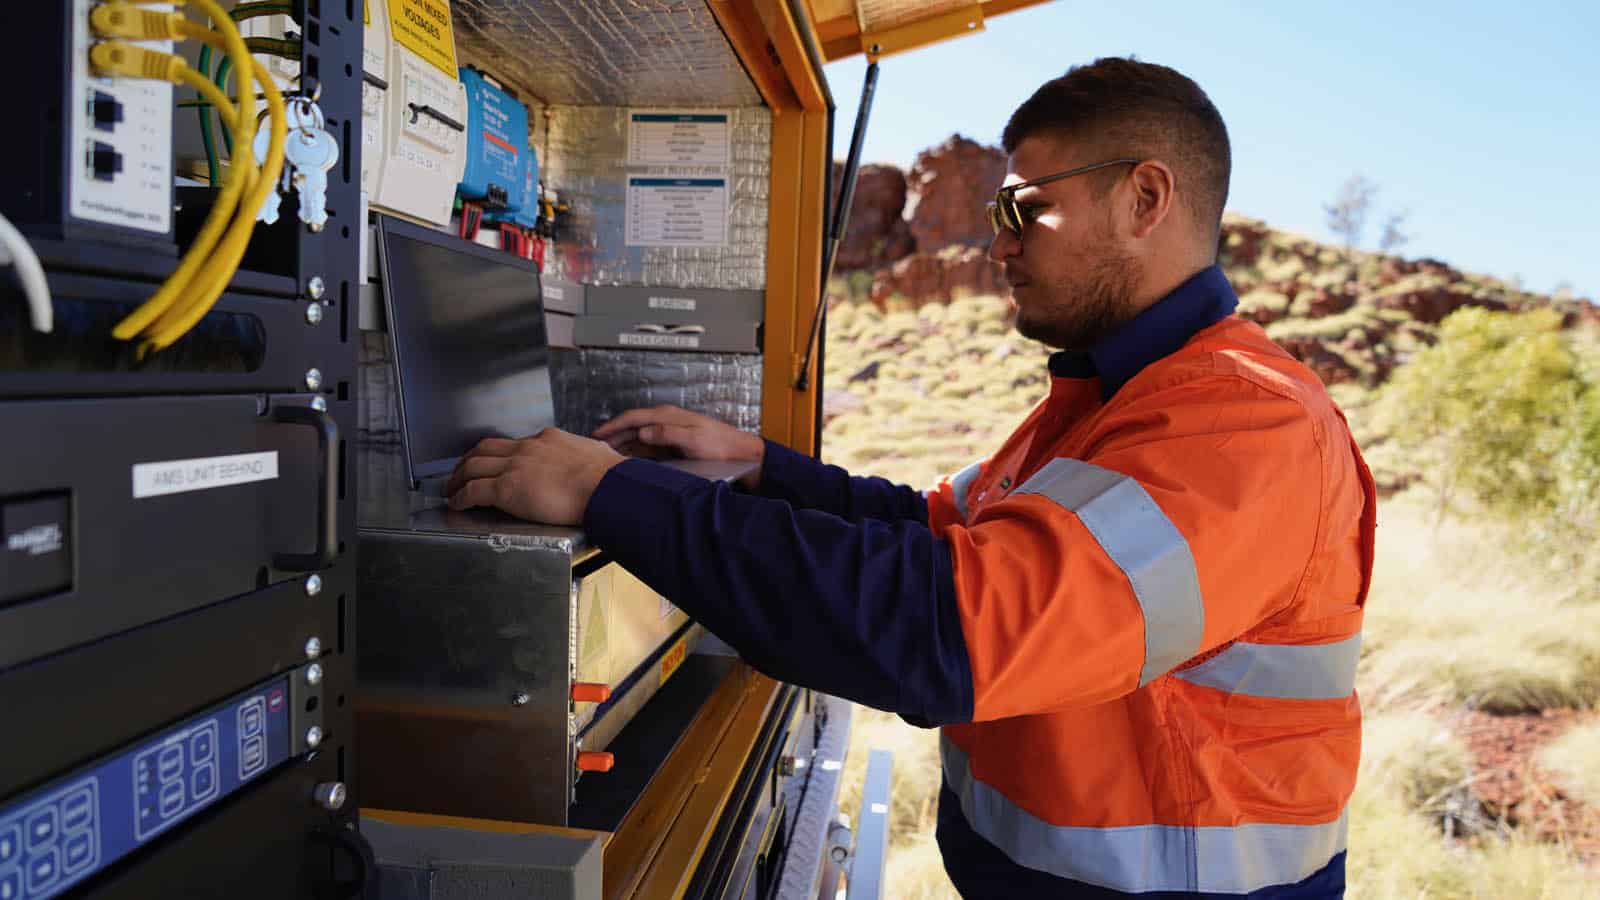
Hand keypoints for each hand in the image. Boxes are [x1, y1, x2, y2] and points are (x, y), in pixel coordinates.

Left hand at [445, 428, 624, 525]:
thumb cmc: (609, 476)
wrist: (605, 487)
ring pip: (473, 466)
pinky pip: (474, 491)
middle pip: (486, 449)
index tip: (497, 462)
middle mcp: (527, 448)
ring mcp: (515, 466)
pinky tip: (457, 503)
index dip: (501, 454)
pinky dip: (461, 497)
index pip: (515, 444)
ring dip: (458, 477)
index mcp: (548, 439)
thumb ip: (588, 455)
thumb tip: (598, 458)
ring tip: (452, 488)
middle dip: (470, 459)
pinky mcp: (507, 488)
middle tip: (463, 470)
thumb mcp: (597, 454)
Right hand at [593, 405, 764, 487]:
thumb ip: (667, 434)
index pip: (633, 417)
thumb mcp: (693, 439)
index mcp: (668, 416)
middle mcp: (665, 421)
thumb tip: (643, 432)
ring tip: (604, 455)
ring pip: (637, 437)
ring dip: (621, 445)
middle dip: (612, 435)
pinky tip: (626, 460)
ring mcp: (668, 433)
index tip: (596, 434)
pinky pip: (646, 446)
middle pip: (631, 427)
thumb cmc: (719, 445)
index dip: (612, 426)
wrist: (739, 453)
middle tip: (593, 446)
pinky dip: (633, 452)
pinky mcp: (672, 445)